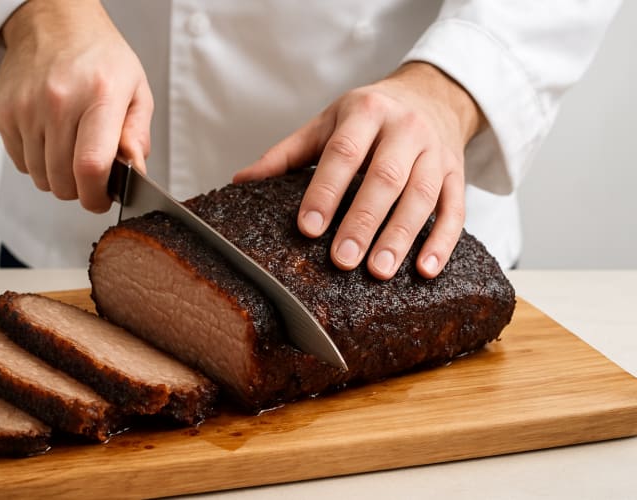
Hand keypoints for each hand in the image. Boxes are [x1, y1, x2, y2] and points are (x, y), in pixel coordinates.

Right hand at [0, 0, 152, 212]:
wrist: (53, 24)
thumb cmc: (100, 58)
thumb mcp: (136, 90)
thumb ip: (137, 136)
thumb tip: (135, 173)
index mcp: (99, 96)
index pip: (91, 166)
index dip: (97, 196)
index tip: (103, 199)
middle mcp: (58, 101)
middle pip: (64, 181)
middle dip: (81, 191)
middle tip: (91, 175)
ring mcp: (26, 108)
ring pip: (41, 178)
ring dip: (59, 178)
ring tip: (71, 152)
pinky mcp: (3, 113)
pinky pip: (21, 163)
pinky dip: (38, 163)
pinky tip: (51, 140)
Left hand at [234, 62, 483, 279]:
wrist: (431, 94)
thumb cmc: (369, 116)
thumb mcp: (327, 123)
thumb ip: (286, 154)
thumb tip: (241, 181)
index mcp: (365, 112)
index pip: (343, 152)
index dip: (325, 190)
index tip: (308, 227)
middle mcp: (404, 128)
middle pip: (386, 177)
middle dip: (364, 220)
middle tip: (343, 259)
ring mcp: (436, 152)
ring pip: (422, 196)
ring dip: (401, 236)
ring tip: (379, 271)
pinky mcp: (458, 173)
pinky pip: (455, 209)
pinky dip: (442, 241)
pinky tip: (425, 270)